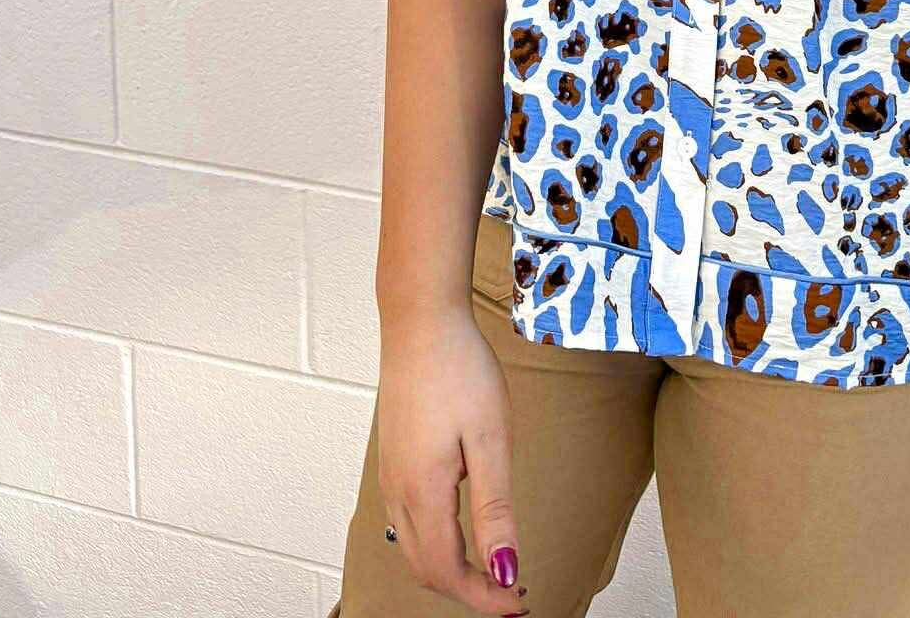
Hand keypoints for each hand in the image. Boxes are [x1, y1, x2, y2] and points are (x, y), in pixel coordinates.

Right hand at [376, 314, 530, 613]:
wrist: (421, 321)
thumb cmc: (459, 369)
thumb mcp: (491, 438)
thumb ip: (495, 508)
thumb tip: (504, 569)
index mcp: (423, 491)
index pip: (448, 572)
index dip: (483, 598)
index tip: (519, 604)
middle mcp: (399, 491)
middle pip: (427, 569)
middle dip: (468, 591)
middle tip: (510, 595)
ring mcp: (391, 476)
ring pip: (414, 549)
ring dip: (450, 570)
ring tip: (492, 569)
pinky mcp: (393, 460)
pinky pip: (407, 523)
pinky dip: (435, 544)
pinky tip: (462, 531)